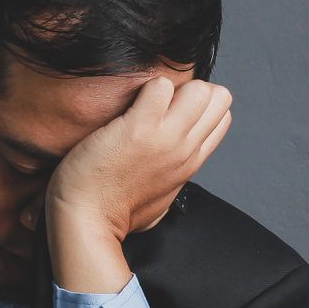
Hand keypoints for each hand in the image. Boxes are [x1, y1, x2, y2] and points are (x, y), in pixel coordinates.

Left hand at [45, 76, 233, 243]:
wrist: (86, 221)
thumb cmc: (114, 215)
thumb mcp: (158, 203)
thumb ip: (169, 183)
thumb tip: (169, 183)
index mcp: (191, 163)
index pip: (221, 118)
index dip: (199, 105)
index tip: (172, 109)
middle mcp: (186, 149)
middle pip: (218, 98)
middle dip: (192, 89)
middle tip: (160, 102)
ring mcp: (166, 138)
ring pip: (199, 89)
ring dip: (173, 86)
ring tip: (144, 102)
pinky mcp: (139, 128)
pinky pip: (160, 86)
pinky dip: (145, 86)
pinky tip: (128, 103)